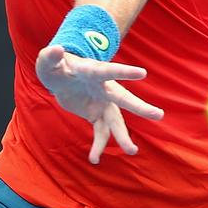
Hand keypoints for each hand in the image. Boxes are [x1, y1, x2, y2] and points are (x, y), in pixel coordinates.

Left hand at [35, 45, 163, 163]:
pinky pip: (101, 132)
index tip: (143, 73)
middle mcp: (102, 87)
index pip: (109, 70)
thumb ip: (51, 56)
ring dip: (122, 136)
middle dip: (139, 107)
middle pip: (123, 98)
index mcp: (92, 71)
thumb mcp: (48, 60)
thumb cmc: (55, 64)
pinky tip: (93, 159)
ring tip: (132, 151)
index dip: (124, 72)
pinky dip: (98, 145)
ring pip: (116, 120)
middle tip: (159, 115)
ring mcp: (101, 102)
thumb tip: (56, 49)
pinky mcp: (96, 114)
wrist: (59, 78)